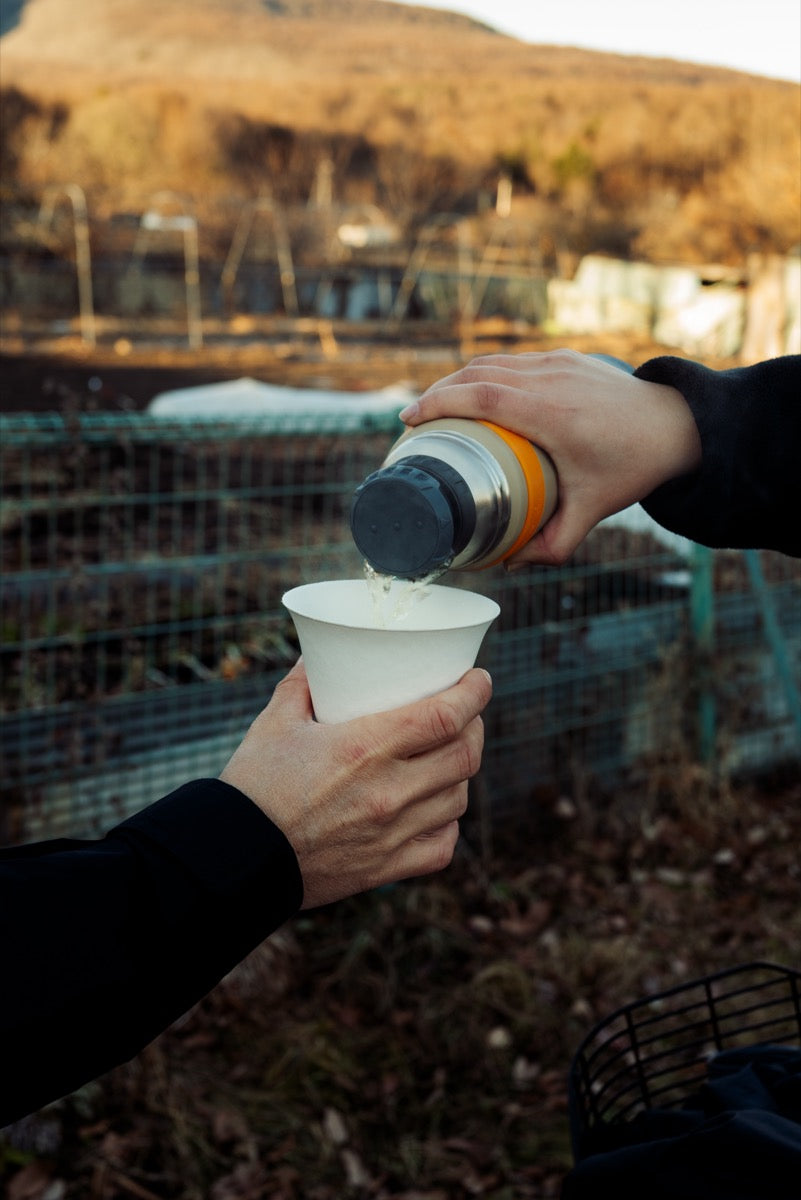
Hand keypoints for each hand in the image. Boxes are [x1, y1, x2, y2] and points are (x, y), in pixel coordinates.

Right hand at [219, 660, 491, 907]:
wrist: (235, 858)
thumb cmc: (253, 786)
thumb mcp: (275, 722)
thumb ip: (302, 684)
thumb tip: (320, 654)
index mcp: (364, 748)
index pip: (445, 716)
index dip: (474, 693)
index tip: (479, 679)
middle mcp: (388, 791)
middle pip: (465, 754)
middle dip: (474, 727)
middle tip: (466, 714)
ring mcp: (393, 833)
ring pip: (458, 797)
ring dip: (460, 772)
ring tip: (447, 757)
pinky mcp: (388, 868)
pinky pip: (442, 844)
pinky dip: (446, 822)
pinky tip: (433, 807)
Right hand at [400, 349, 701, 564]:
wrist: (678, 425)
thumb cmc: (633, 466)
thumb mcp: (592, 510)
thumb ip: (553, 544)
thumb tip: (510, 563)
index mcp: (550, 414)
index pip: (480, 397)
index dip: (438, 403)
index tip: (409, 419)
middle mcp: (550, 380)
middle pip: (476, 375)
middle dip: (437, 393)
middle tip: (414, 420)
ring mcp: (558, 363)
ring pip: (492, 363)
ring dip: (458, 381)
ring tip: (436, 408)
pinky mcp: (565, 357)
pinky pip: (513, 361)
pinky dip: (485, 375)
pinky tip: (474, 395)